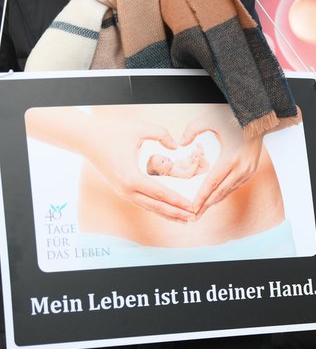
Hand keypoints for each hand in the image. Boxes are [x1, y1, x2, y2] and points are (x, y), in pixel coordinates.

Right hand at [81, 118, 195, 221]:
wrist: (87, 139)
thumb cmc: (113, 132)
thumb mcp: (139, 129)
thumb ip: (162, 134)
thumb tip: (176, 146)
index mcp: (131, 177)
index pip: (160, 193)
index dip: (178, 201)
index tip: (192, 206)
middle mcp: (126, 189)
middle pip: (156, 206)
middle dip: (177, 213)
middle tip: (195, 217)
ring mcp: (123, 192)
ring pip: (149, 207)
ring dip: (168, 214)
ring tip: (186, 220)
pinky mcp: (122, 191)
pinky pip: (143, 203)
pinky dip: (158, 208)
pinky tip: (170, 212)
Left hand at [181, 107, 263, 217]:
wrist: (259, 118)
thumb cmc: (234, 118)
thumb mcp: (210, 119)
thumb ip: (192, 130)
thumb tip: (181, 143)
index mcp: (231, 158)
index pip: (212, 184)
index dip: (201, 198)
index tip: (191, 209)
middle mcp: (242, 168)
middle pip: (220, 192)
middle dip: (206, 206)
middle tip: (193, 217)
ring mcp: (248, 171)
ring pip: (228, 191)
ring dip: (215, 201)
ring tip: (201, 210)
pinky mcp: (251, 170)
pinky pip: (235, 186)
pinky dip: (224, 193)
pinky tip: (214, 197)